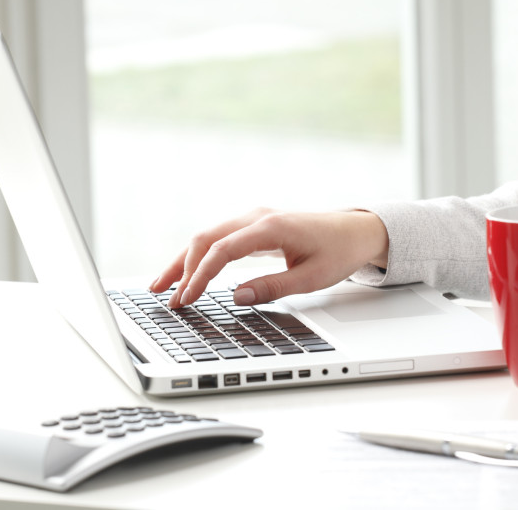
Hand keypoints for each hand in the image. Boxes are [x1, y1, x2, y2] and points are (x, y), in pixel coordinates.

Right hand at [149, 208, 389, 307]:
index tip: (186, 299)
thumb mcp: (312, 278)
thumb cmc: (338, 252)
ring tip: (161, 286)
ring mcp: (253, 219)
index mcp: (270, 227)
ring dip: (184, 260)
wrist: (356, 231)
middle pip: (205, 239)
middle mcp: (256, 217)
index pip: (222, 251)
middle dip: (181, 268)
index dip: (200, 277)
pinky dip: (199, 255)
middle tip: (167, 298)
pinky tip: (186, 272)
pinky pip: (219, 238)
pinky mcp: (253, 226)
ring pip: (207, 236)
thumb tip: (236, 298)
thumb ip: (273, 288)